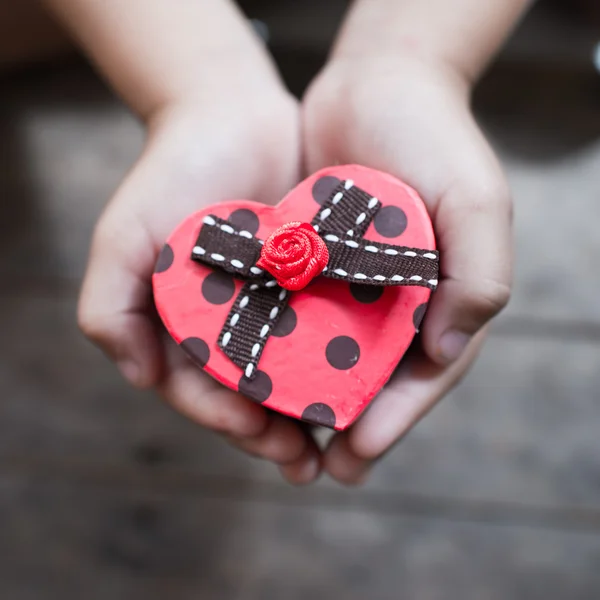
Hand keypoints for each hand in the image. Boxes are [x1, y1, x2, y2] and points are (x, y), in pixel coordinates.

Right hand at [78, 84, 327, 483]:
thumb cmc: (172, 173)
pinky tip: (362, 382)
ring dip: (312, 413)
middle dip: (273, 433)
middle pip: (252, 395)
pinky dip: (342, 361)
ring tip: (340, 440)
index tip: (256, 430)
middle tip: (303, 460)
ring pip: (294, 375)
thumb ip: (110, 306)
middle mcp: (231, 325)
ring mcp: (276, 307)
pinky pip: (329, 331)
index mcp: (185, 327)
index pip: (201, 389)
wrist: (232, 115)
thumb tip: (137, 376)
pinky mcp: (314, 284)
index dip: (225, 417)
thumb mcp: (125, 235)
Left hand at [302, 57, 511, 483]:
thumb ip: (479, 275)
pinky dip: (283, 350)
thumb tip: (447, 350)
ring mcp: (356, 287)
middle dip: (350, 426)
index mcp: (444, 298)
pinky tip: (256, 377)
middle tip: (320, 469)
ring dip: (311, 402)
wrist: (375, 86)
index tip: (359, 451)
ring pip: (334, 358)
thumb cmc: (434, 138)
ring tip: (282, 441)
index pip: (425, 374)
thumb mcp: (476, 199)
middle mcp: (400, 301)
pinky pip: (299, 317)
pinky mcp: (315, 267)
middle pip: (377, 379)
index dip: (396, 418)